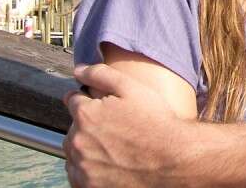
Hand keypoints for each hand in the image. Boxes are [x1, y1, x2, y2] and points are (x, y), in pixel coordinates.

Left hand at [63, 64, 192, 187]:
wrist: (172, 160)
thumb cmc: (156, 123)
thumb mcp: (132, 88)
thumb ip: (100, 74)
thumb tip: (78, 69)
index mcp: (86, 115)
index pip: (73, 100)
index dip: (89, 100)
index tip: (104, 107)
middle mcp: (78, 142)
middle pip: (73, 126)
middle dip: (88, 124)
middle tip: (115, 127)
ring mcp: (82, 167)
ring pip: (74, 151)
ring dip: (86, 146)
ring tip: (114, 145)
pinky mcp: (87, 186)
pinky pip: (77, 173)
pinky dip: (87, 167)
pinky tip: (110, 161)